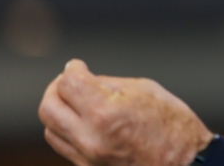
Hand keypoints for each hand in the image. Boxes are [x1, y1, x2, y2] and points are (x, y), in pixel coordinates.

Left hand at [38, 59, 212, 165]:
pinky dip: (68, 130)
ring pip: (51, 130)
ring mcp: (88, 158)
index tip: (78, 66)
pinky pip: (65, 147)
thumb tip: (86, 80)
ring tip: (76, 102)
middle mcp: (90, 138)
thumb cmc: (175, 127)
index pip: (68, 83)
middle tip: (69, 82)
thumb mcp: (146, 91)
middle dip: (56, 88)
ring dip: (59, 111)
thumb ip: (109, 84)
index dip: (72, 68)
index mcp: (105, 112)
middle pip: (48, 107)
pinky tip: (85, 122)